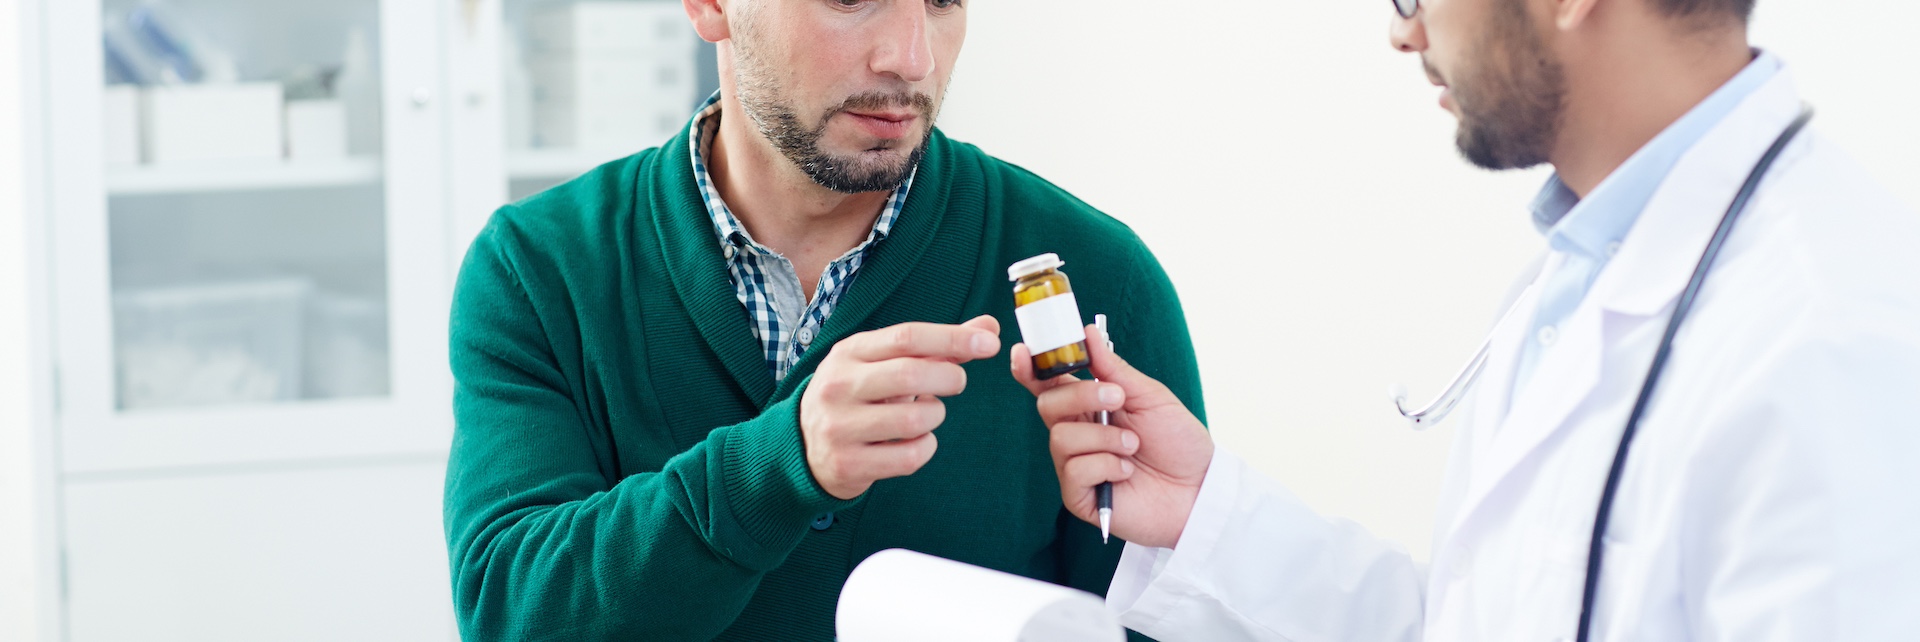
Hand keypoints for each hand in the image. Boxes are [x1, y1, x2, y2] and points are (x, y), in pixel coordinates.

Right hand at [801, 315, 1001, 499]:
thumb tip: (988, 326)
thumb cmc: (857, 397)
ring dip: (936, 416)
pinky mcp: (848, 464)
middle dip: (950, 377)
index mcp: (849, 352)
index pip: (907, 337)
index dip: (953, 337)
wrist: (802, 447)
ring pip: (915, 419)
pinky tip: (916, 442)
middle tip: (957, 382)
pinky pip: (909, 456)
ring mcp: (839, 426)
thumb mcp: (884, 364)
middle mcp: (838, 385)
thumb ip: (936, 347)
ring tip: (928, 414)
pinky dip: (925, 448)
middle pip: (911, 375)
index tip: (990, 342)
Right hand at [1012, 325, 1212, 548]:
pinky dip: (1106, 466)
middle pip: (1047, 405)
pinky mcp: (1079, 496)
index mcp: (1088, 406)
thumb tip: (1087, 333)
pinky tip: (1126, 472)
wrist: (1200, 488)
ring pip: (1061, 438)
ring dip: (1104, 437)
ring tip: (1133, 446)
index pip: (1048, 384)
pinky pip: (1074, 471)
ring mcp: (1075, 466)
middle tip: (1117, 399)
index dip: (1030, 368)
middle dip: (1081, 396)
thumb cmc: (1177, 442)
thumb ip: (1114, 369)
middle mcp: (1076, 434)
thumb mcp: (1150, 396)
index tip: (1023, 352)